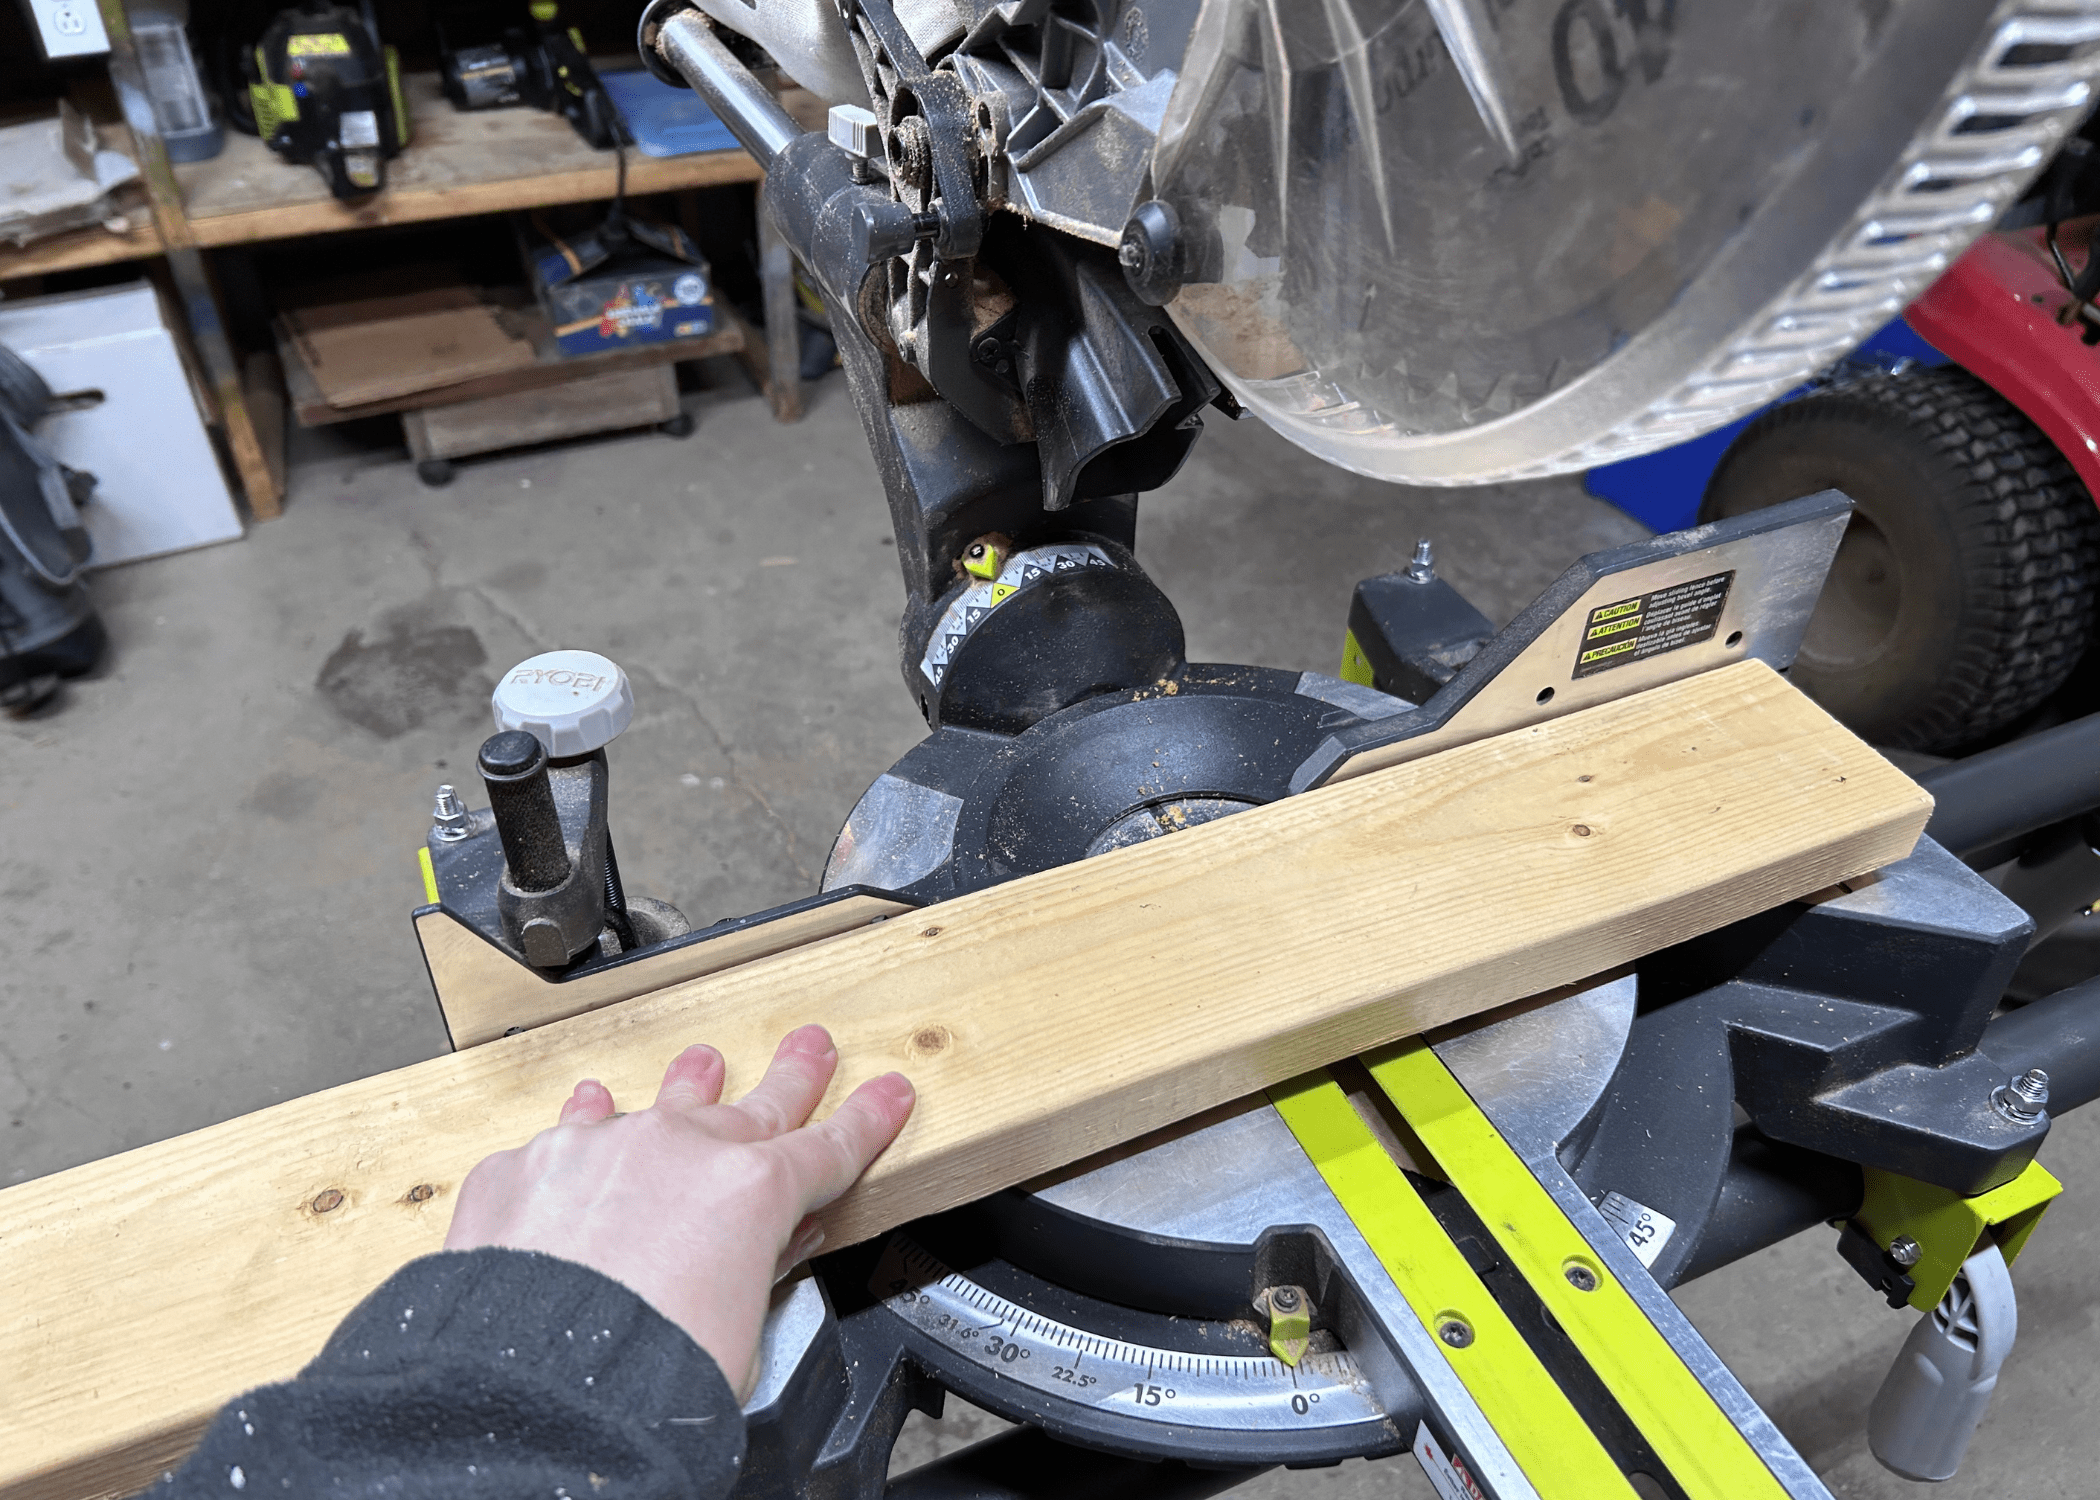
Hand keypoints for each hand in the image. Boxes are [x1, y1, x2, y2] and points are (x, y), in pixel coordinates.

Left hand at [444, 1024, 913, 1393]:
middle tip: (811, 1048)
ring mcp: (598, 1148)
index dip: (866, 1120)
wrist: (529, 1387)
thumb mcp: (740, 1333)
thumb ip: (756, 1272)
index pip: (829, 1148)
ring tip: (702, 1064)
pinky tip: (586, 1111)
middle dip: (792, 1077)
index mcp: (750, 1193)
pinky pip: (565, 1135)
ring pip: (656, 1104)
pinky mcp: (526, 1167)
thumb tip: (762, 1252)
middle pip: (754, 1106)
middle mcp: (677, 1150)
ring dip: (686, 1086)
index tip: (887, 1093)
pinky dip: (582, 1131)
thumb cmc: (641, 1376)